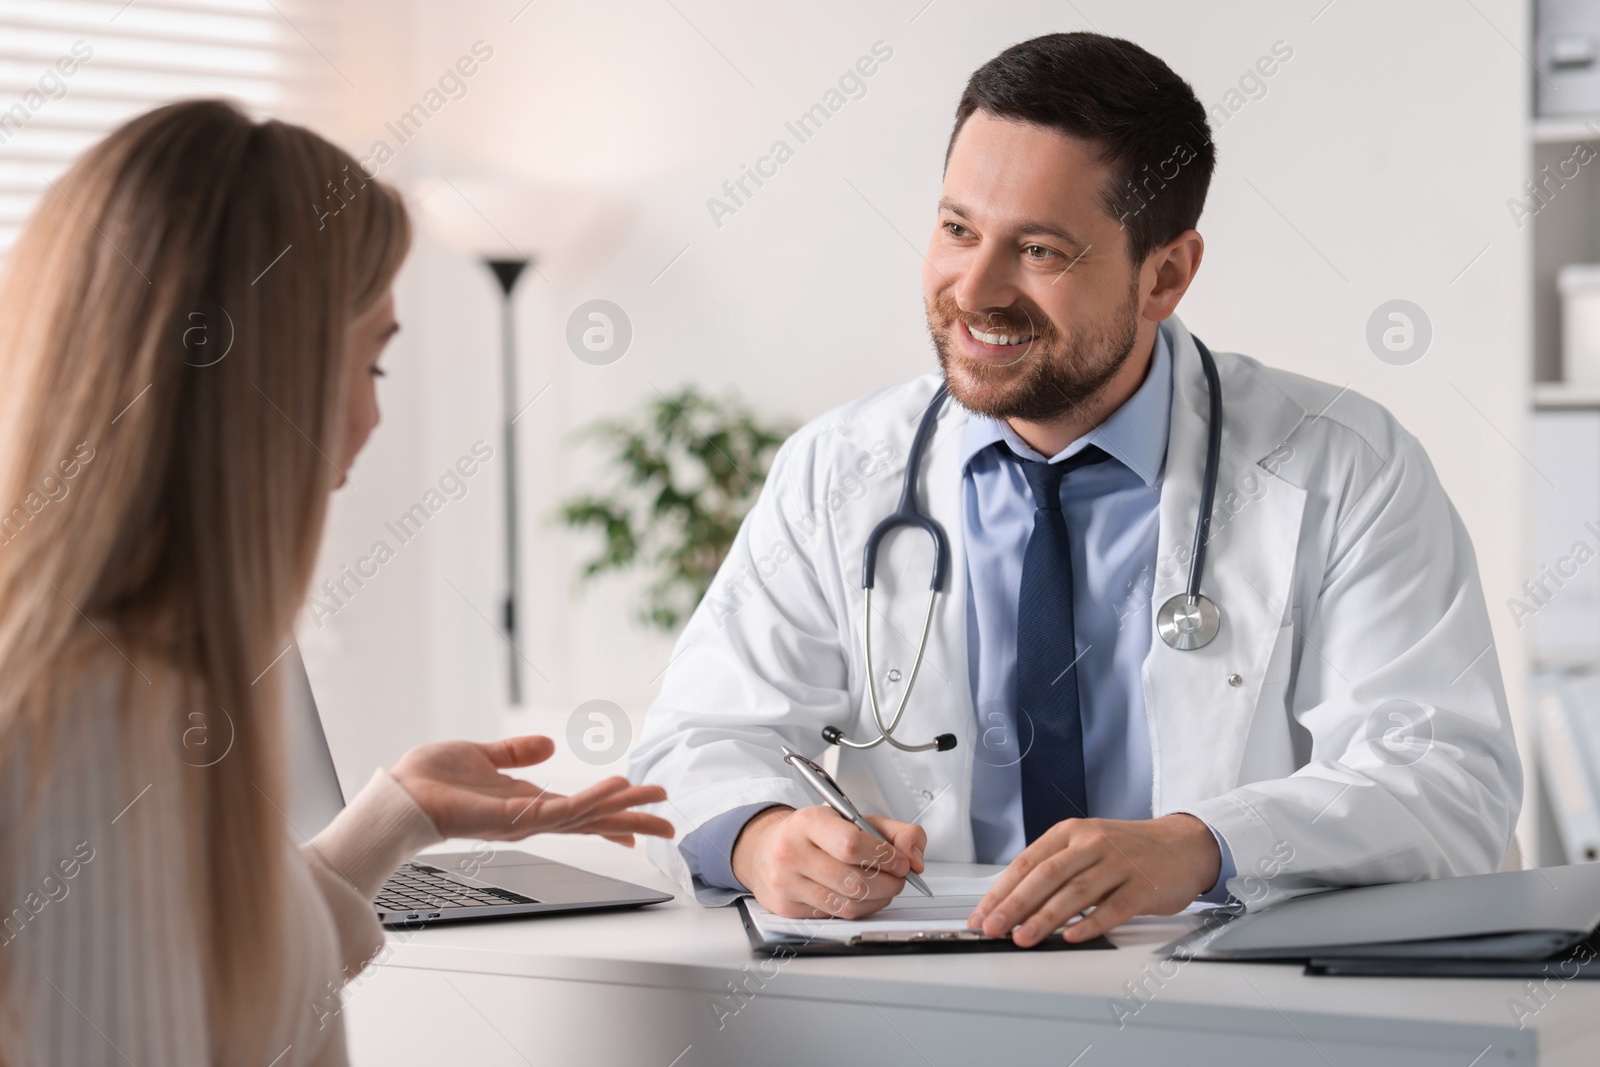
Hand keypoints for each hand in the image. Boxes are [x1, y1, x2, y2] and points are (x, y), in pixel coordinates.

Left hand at [390, 735, 673, 846]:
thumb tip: (547, 744)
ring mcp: (526, 821)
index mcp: (525, 803)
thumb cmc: (429, 780)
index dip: (610, 815)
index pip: (578, 812)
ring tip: (656, 797)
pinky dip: (594, 800)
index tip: (640, 823)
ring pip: (588, 815)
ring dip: (624, 807)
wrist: (400, 796)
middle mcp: (531, 816)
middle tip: (670, 822)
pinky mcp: (518, 818)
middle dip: (633, 820)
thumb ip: (515, 752)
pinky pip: (565, 810)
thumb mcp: (481, 755)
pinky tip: (617, 788)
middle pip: (594, 820)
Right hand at [730, 805, 926, 919]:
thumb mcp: (852, 818)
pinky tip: (863, 897)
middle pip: (854, 880)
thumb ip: (894, 831)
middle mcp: (792, 852)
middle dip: (888, 883)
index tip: (901, 861)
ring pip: (847, 904)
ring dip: (878, 900)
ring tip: (885, 888)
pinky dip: (859, 909)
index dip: (885, 857)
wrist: (764, 848)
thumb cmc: (813, 833)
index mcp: (809, 822)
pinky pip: (835, 915)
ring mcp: (787, 882)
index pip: (852, 844)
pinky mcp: (787, 907)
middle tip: (899, 878)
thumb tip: (915, 858)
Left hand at [970, 814, 1219, 947]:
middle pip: (1046, 876)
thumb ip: (1054, 868)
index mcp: (1071, 833)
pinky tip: (1070, 937)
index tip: (982, 913)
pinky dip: (1089, 923)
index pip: (1027, 862)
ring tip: (1023, 937)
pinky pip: (1112, 908)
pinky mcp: (1142, 887)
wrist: (1183, 845)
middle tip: (993, 927)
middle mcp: (1091, 844)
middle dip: (1014, 904)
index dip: (1001, 890)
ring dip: (1045, 918)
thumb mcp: (1087, 845)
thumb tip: (1012, 901)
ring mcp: (1118, 864)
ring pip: (1074, 892)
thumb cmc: (1129, 850)